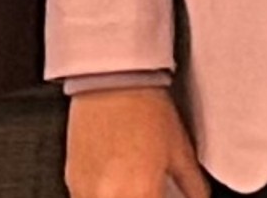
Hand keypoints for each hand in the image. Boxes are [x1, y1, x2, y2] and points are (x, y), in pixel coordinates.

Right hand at [67, 85, 205, 197]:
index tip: (162, 195)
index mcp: (142, 193)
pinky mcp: (73, 182)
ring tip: (133, 187)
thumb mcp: (181, 150)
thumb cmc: (146, 109)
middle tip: (149, 190)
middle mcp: (110, 197)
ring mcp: (87, 192)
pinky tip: (115, 186)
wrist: (111, 79)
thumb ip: (193, 187)